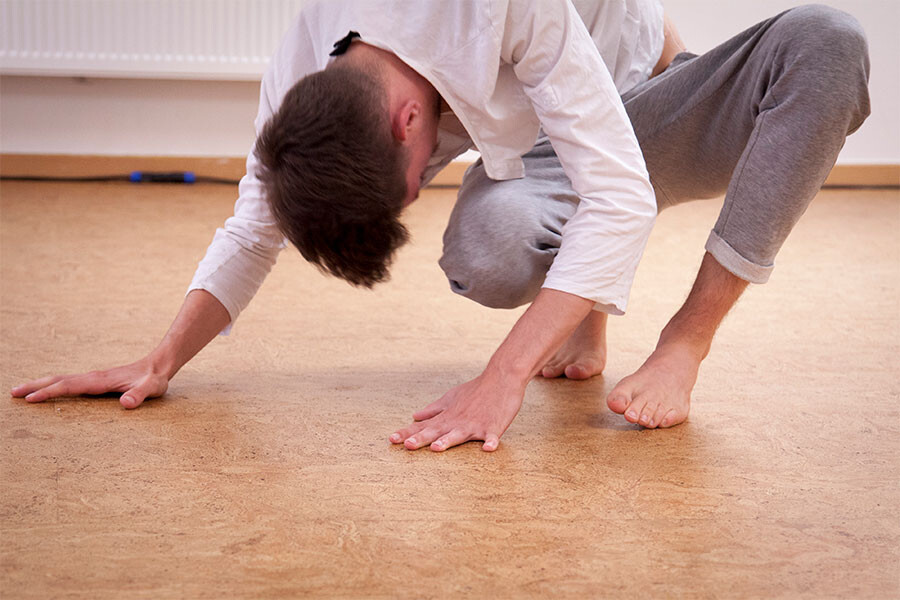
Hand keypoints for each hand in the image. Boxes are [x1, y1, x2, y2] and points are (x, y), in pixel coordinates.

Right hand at [11, 358, 169, 408]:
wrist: (158, 366)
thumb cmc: (154, 380)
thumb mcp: (151, 389)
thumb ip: (140, 395)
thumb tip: (126, 403)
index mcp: (101, 381)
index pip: (70, 386)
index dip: (51, 392)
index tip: (31, 399)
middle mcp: (93, 377)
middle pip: (59, 380)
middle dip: (35, 386)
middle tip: (13, 393)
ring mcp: (93, 378)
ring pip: (61, 380)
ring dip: (40, 384)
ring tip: (20, 391)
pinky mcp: (96, 381)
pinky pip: (69, 383)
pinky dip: (53, 386)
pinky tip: (47, 390)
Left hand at [390, 371, 525, 451]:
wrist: (502, 378)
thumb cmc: (476, 390)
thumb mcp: (451, 397)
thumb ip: (433, 409)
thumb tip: (414, 416)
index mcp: (447, 416)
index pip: (423, 426)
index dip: (407, 433)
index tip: (391, 439)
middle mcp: (457, 421)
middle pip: (436, 431)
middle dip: (421, 439)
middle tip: (407, 445)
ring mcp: (475, 424)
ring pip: (459, 434)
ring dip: (448, 440)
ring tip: (437, 448)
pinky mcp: (493, 426)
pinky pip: (492, 436)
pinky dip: (491, 441)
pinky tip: (488, 448)